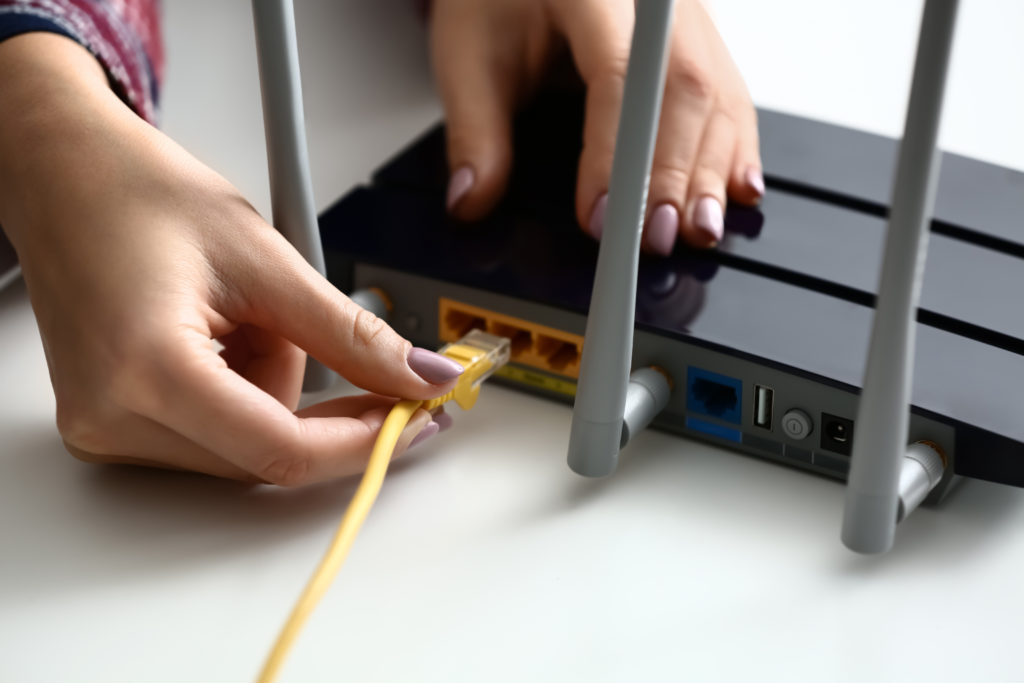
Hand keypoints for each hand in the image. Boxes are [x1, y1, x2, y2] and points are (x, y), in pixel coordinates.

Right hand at [0, 34, 459, 484]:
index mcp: (148, 369)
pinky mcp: (106, 423)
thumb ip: (351, 334)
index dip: (363, 440)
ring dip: (273, 392)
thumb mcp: (267, 258)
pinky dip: (241, 394)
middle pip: (264, 457)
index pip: (282, 450)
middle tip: (334, 340)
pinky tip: (222, 336)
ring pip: (242, 450)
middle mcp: (112, 417)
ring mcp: (101, 428)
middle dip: (317, 406)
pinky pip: (209, 436)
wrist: (63, 174)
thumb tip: (420, 378)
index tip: (415, 415)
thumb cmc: (139, 194)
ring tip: (242, 315)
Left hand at [430, 0, 761, 252]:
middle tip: (655, 239)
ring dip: (711, 172)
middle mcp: (654, 0)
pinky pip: (732, 95)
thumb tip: (472, 200)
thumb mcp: (469, 56)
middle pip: (685, 88)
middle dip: (675, 174)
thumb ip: (475, 132)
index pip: (616, 75)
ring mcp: (687, 18)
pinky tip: (736, 191)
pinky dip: (734, 149)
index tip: (600, 216)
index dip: (613, 153)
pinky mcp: (702, 42)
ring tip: (697, 232)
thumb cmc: (501, 1)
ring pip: (719, 95)